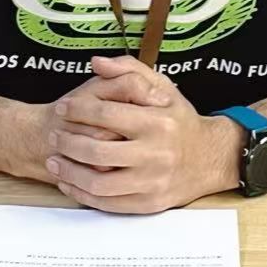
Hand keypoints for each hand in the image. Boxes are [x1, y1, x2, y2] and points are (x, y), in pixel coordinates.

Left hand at [44, 55, 241, 213]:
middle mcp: (155, 154)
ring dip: (69, 173)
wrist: (210, 157)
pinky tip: (70, 182)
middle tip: (55, 135)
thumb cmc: (180, 120)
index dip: (78, 110)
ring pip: (98, 184)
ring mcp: (152, 182)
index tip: (63, 108)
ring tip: (55, 161)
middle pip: (97, 152)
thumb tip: (96, 62)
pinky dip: (83, 194)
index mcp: (157, 122)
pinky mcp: (149, 203)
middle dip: (67, 143)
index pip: (106, 115)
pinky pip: (108, 204)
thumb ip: (130, 69)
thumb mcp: (163, 87)